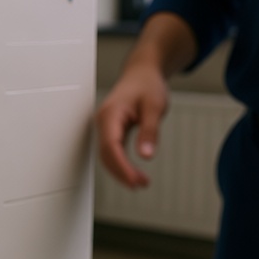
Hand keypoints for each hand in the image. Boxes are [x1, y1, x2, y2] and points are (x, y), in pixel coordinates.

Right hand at [96, 63, 170, 189]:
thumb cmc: (148, 85)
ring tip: (142, 182)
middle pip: (106, 155)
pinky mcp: (111, 131)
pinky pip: (112, 152)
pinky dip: (122, 165)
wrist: (143, 73)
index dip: (122, 167)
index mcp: (111, 113)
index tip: (135, 181)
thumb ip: (150, 131)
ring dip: (121, 171)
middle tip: (142, 184)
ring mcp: (105, 127)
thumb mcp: (155, 106)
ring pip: (107, 156)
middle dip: (122, 173)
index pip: (111, 146)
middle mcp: (104, 121)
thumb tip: (146, 156)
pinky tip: (134, 173)